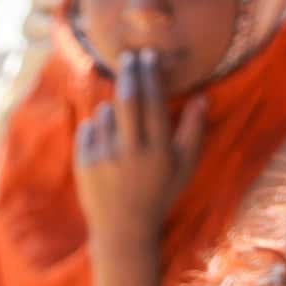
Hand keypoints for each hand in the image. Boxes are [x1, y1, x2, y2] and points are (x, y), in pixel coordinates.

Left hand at [74, 51, 206, 243]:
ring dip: (112, 109)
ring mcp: (103, 158)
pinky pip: (88, 128)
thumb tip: (202, 96)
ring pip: (105, 113)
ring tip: (121, 129)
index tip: (148, 56)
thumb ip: (193, 131)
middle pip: (127, 99)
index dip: (150, 75)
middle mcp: (130, 153)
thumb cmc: (159, 194)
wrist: (122, 229)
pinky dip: (97, 126)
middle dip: (128, 73)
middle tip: (128, 57)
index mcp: (158, 151)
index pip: (153, 102)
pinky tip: (107, 142)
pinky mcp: (83, 164)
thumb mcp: (183, 167)